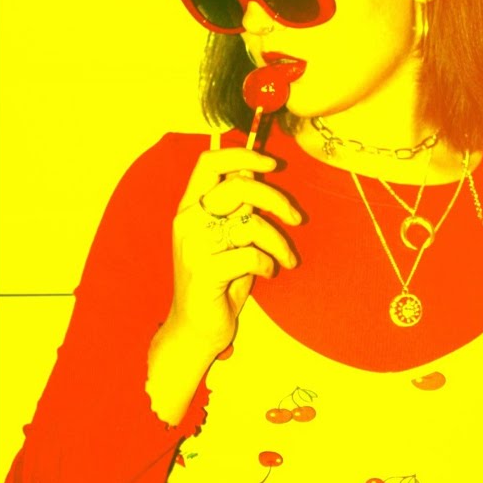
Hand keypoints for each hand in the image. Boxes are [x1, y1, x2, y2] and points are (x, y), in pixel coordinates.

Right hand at [166, 147, 301, 355]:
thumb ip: (235, 205)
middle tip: (296, 218)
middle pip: (239, 186)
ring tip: (286, 258)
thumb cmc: (218, 280)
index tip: (272, 164)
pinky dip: (268, 263)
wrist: (195, 329)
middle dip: (277, 199)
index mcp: (189, 207)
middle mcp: (187, 221)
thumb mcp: (227, 236)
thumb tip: (252, 167)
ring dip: (280, 242)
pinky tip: (269, 274)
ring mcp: (192, 246)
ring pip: (251, 223)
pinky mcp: (203, 272)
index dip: (243, 153)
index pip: (209, 162)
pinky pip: (251, 255)